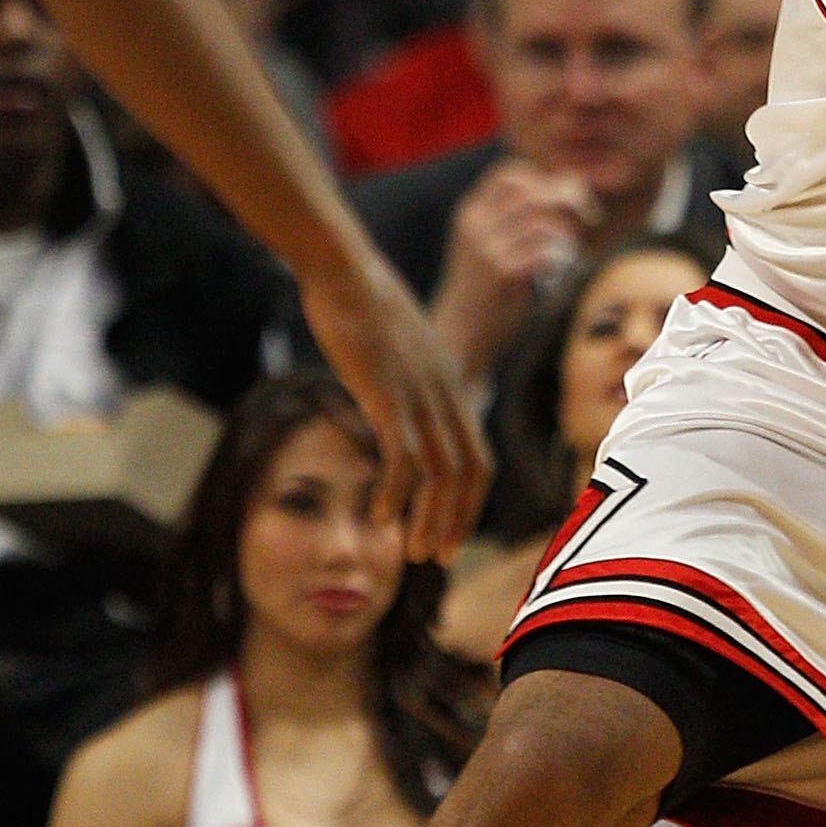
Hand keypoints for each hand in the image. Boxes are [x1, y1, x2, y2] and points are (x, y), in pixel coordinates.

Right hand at [300, 248, 488, 561]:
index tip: (454, 532)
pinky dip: (396, 492)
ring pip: (441, 473)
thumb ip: (409, 385)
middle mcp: (446, 397)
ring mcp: (420, 396)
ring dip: (430, 518)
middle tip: (439, 557)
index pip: (479, 458)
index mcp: (452, 390)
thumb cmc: (365, 306)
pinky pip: (401, 455)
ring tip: (413, 551)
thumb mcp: (401, 353)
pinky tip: (380, 515)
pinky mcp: (389, 393)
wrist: (346, 269)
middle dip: (457, 521)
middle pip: (468, 474)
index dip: (472, 501)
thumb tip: (395, 407)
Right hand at [431, 159, 597, 388]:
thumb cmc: (485, 290)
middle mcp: (475, 224)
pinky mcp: (502, 273)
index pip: (509, 173)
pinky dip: (563, 255)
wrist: (460, 334)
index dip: (544, 178)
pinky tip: (561, 268)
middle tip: (590, 217)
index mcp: (470, 212)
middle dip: (569, 200)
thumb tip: (568, 189)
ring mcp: (486, 248)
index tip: (567, 195)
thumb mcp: (490, 245)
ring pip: (544, 220)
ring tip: (573, 249)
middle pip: (533, 192)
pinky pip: (546, 249)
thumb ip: (516, 219)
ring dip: (570, 233)